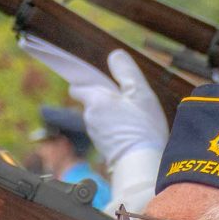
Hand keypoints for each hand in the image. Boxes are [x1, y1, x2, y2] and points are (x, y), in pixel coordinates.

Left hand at [19, 35, 167, 165]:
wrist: (142, 164)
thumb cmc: (142, 128)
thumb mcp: (140, 93)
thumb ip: (126, 72)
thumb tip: (114, 55)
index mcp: (95, 100)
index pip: (77, 86)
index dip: (79, 81)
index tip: (75, 74)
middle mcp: (89, 117)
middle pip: (90, 101)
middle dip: (100, 98)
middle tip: (120, 98)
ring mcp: (95, 134)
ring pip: (98, 117)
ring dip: (108, 114)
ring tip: (130, 115)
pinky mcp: (104, 148)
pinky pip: (105, 131)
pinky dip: (113, 128)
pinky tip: (129, 129)